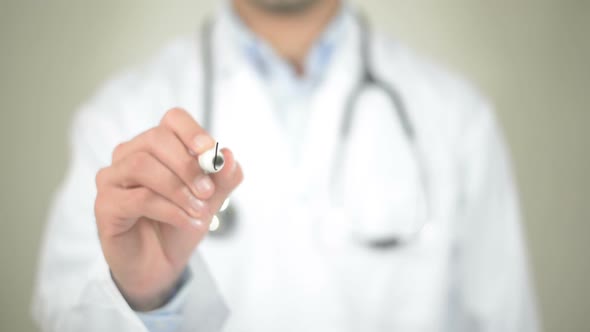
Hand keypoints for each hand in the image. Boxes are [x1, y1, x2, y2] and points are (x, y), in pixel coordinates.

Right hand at [94, 108, 242, 310]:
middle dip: (187, 165)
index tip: (211, 154)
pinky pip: (138, 198)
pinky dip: (170, 210)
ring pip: (142, 165)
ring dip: (178, 189)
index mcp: (156, 145)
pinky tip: (188, 222)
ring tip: (199, 211)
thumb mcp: (211, 199)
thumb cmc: (181, 222)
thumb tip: (230, 156)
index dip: (193, 131)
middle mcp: (129, 154)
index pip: (172, 119)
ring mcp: (112, 178)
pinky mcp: (105, 204)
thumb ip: (223, 178)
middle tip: (207, 192)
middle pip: (156, 139)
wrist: (161, 264)